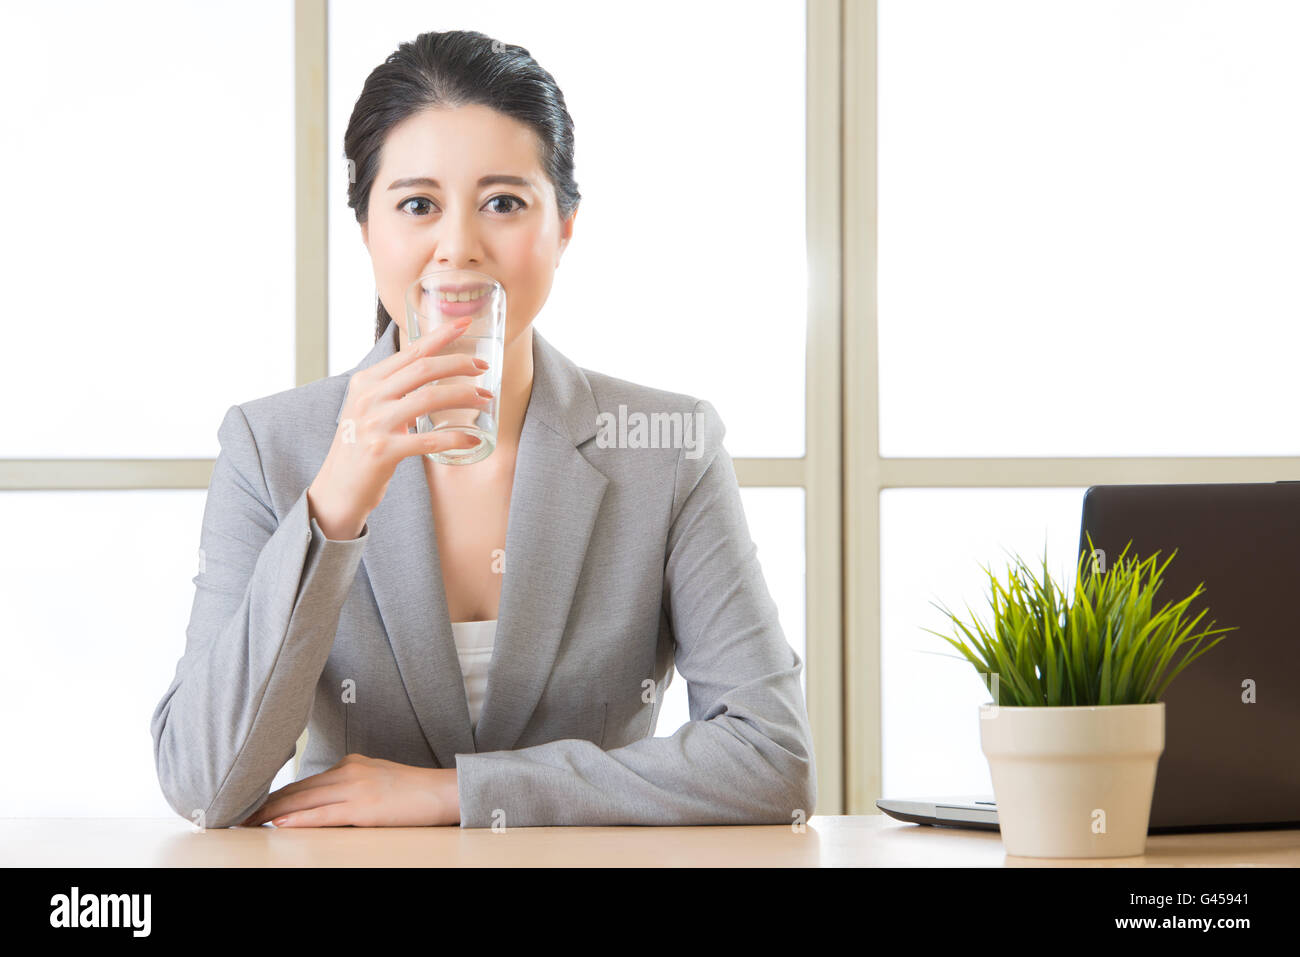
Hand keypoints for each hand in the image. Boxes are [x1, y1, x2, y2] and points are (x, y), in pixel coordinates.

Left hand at [239, 753, 459, 826]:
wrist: (443, 790)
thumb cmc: (414, 791)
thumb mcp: (377, 780)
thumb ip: (349, 785)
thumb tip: (322, 802)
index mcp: (350, 764)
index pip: (304, 781)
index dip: (275, 795)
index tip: (253, 804)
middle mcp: (349, 771)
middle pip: (297, 789)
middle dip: (265, 804)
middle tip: (237, 815)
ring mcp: (356, 787)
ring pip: (304, 801)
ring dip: (273, 813)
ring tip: (248, 823)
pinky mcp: (364, 806)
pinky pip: (324, 814)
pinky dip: (299, 820)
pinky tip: (281, 825)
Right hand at [308, 315, 493, 537]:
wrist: (337, 489)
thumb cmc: (361, 447)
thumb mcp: (369, 409)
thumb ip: (392, 389)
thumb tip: (430, 372)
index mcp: (366, 382)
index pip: (409, 352)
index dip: (440, 336)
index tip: (465, 324)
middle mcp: (368, 397)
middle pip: (423, 369)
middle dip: (459, 364)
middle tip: (483, 369)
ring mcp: (374, 424)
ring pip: (429, 399)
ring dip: (464, 397)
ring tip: (485, 401)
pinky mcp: (383, 451)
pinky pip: (429, 441)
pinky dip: (456, 438)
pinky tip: (473, 439)